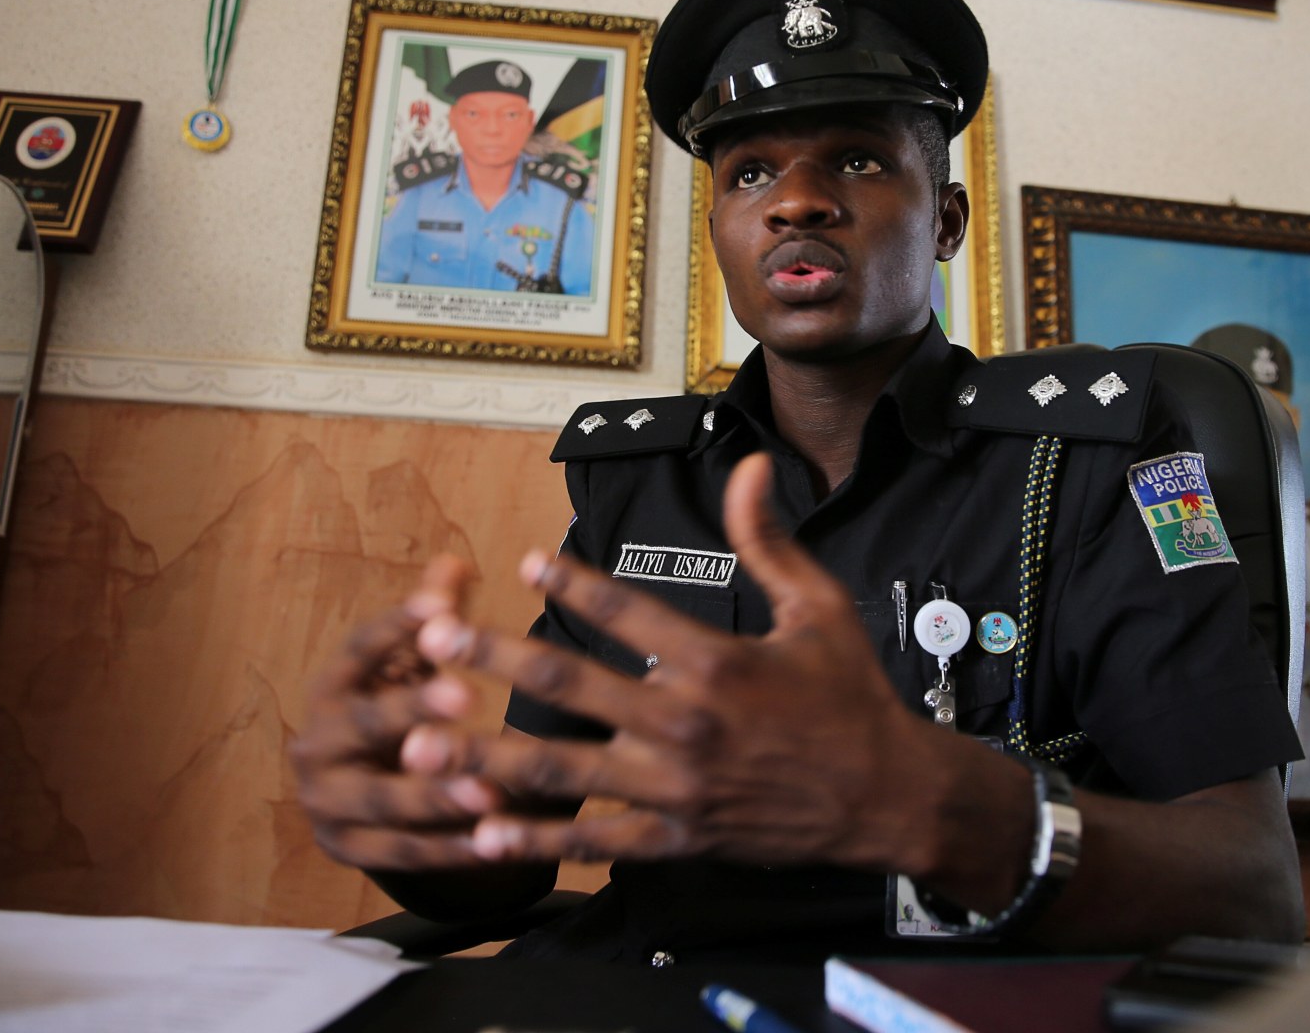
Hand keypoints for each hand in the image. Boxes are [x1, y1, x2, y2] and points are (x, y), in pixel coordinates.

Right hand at [291, 556, 528, 872]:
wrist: (357, 798)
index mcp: (332, 686)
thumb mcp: (410, 666)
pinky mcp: (348, 849)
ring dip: (437, 794)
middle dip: (414, 710)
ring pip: (383, 798)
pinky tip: (495, 841)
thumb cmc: (395, 710)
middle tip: (470, 693)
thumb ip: (434, 618)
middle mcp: (317, 741)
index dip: (398, 626)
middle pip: (364, 724)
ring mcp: (326, 800)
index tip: (442, 606)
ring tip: (490, 789)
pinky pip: (402, 852)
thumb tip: (454, 565)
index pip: (360, 649)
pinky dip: (449, 849)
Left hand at [412, 452, 948, 873]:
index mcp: (717, 661)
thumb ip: (769, 539)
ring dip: (485, 757)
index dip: (569, 581)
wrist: (887, 796)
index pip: (624, 609)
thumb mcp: (818, 606)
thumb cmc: (851, 696)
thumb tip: (748, 467)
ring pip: (563, 769)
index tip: (525, 562)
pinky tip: (484, 833)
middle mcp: (686, 723)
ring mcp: (676, 787)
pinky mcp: (677, 838)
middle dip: (491, 660)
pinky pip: (595, 842)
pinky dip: (537, 840)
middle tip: (433, 641)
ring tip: (422, 746)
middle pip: (569, 685)